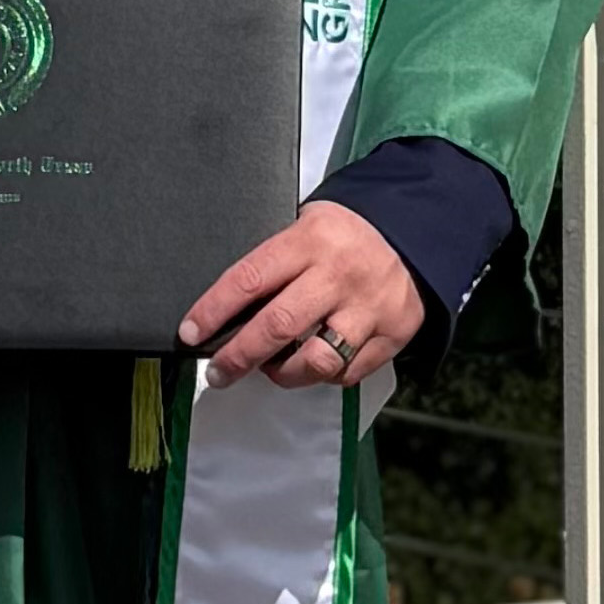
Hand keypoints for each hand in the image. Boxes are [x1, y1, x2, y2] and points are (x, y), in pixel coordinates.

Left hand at [178, 199, 423, 388]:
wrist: (413, 232)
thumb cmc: (343, 234)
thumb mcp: (305, 226)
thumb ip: (274, 261)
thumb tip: (226, 310)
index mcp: (309, 241)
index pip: (250, 279)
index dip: (214, 310)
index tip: (190, 332)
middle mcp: (337, 275)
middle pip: (278, 326)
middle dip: (238, 356)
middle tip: (218, 372)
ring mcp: (367, 308)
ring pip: (315, 360)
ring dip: (282, 375)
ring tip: (270, 370)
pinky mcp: (391, 334)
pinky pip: (346, 373)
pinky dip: (322, 376)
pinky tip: (312, 364)